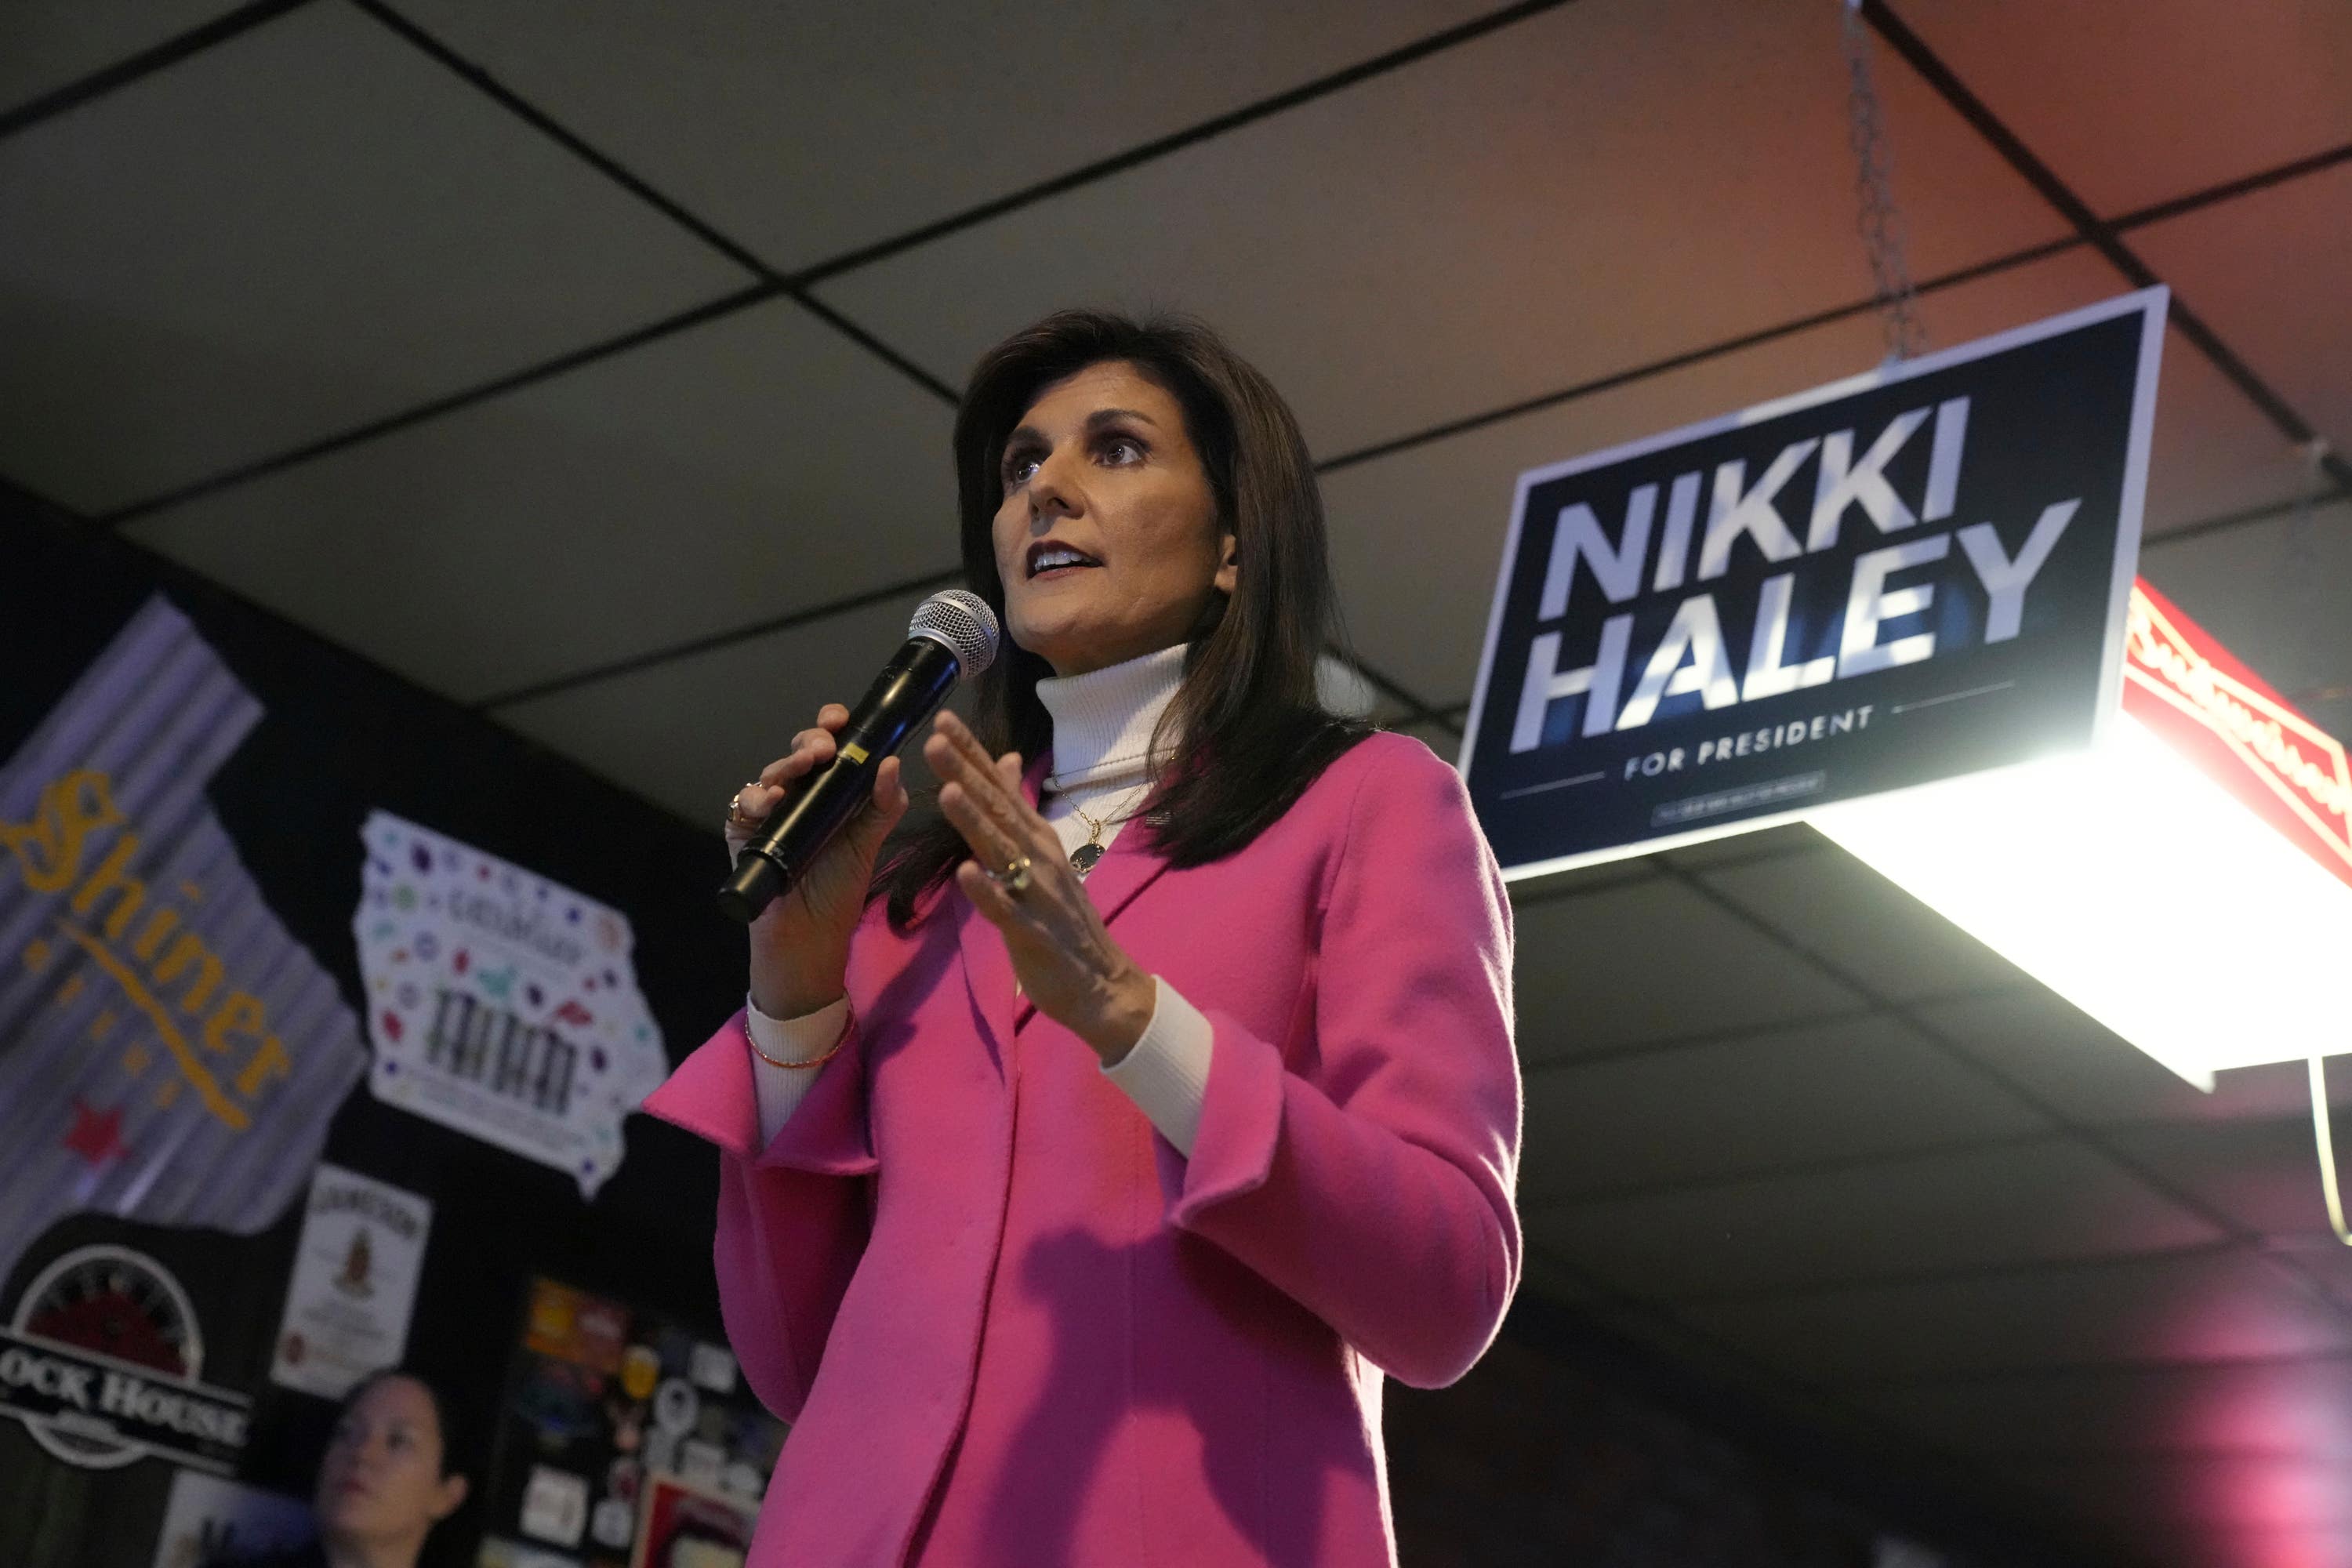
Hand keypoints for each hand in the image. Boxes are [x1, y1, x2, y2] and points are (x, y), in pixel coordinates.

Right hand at [728, 704, 909, 1018]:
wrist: (810, 937)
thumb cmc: (838, 889)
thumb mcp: (869, 843)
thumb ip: (885, 805)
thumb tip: (892, 763)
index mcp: (831, 792)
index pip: (830, 747)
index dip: (832, 728)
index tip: (841, 720)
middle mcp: (799, 795)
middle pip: (799, 752)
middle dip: (810, 741)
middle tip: (825, 746)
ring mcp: (770, 812)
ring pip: (772, 773)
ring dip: (786, 764)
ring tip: (804, 764)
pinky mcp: (743, 832)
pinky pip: (744, 804)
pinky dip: (757, 798)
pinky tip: (773, 800)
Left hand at [924, 710, 1155, 1063]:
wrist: (1099, 981)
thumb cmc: (1061, 917)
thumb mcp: (1040, 852)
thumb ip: (1017, 807)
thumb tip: (1004, 757)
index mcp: (1035, 836)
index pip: (998, 786)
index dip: (971, 753)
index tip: (941, 719)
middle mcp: (1038, 855)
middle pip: (997, 809)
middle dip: (966, 774)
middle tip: (933, 739)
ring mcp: (1037, 893)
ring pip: (1002, 851)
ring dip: (975, 822)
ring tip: (947, 791)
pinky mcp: (1032, 932)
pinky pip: (1006, 910)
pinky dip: (987, 891)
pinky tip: (965, 874)